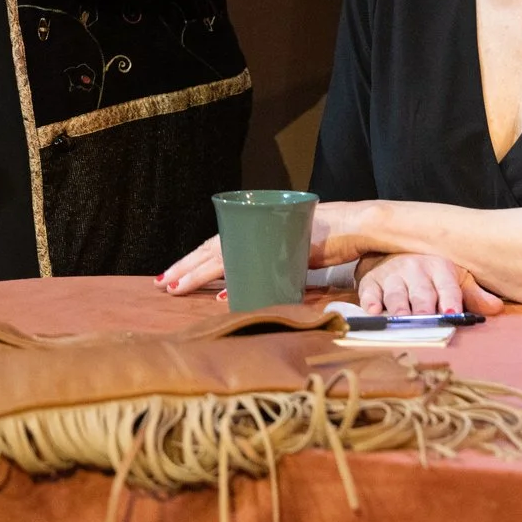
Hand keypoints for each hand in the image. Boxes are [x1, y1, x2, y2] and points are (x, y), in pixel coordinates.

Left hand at [157, 201, 399, 297]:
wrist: (357, 226)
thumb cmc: (327, 239)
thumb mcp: (288, 252)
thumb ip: (264, 265)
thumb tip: (233, 289)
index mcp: (256, 228)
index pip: (218, 243)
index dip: (194, 259)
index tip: (173, 274)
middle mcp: (259, 228)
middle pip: (214, 248)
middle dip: (186, 267)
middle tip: (163, 283)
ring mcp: (269, 235)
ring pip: (225, 255)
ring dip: (199, 274)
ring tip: (176, 287)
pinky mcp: (283, 247)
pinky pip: (255, 264)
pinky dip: (236, 280)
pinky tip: (219, 295)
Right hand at [354, 253, 506, 316]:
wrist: (392, 254)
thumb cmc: (429, 273)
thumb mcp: (455, 278)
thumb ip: (473, 295)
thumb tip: (496, 308)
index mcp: (440, 268)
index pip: (448, 286)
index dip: (450, 299)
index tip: (452, 313)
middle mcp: (415, 269)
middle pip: (421, 292)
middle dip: (423, 307)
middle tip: (426, 320)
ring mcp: (391, 275)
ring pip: (396, 294)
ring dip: (399, 307)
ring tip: (401, 318)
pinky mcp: (371, 281)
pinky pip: (370, 292)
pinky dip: (370, 302)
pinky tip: (373, 310)